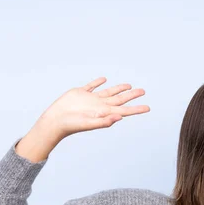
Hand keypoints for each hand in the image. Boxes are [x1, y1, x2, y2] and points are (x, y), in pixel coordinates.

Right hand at [33, 76, 149, 139]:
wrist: (55, 121)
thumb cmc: (72, 125)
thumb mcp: (89, 123)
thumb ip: (105, 121)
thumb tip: (120, 117)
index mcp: (104, 113)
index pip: (125, 110)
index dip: (137, 109)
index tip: (148, 108)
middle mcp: (100, 106)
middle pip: (120, 99)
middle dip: (132, 96)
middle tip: (143, 91)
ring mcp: (90, 99)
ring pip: (108, 92)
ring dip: (119, 89)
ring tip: (129, 85)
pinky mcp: (80, 93)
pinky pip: (92, 86)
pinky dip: (98, 83)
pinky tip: (104, 80)